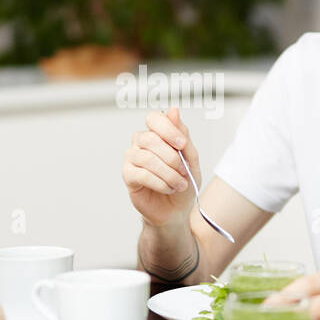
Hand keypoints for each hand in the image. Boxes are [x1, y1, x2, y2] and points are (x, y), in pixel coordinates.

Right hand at [122, 107, 197, 228]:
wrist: (176, 209)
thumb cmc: (183, 182)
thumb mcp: (191, 158)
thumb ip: (183, 135)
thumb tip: (173, 110)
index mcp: (156, 133)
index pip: (154, 118)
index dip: (168, 129)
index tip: (182, 144)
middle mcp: (141, 142)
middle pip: (151, 138)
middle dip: (172, 157)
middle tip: (183, 171)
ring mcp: (132, 158)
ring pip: (147, 158)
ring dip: (168, 173)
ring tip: (179, 184)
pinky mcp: (128, 175)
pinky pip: (142, 174)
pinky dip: (160, 182)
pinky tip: (168, 188)